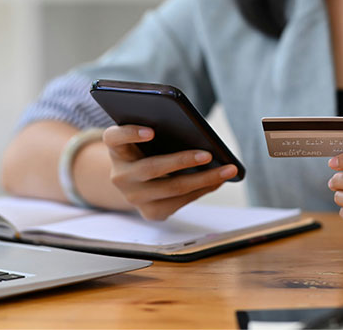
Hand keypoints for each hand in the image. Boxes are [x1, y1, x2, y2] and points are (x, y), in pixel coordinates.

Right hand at [102, 125, 237, 220]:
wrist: (136, 181)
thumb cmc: (147, 149)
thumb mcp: (146, 138)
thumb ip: (159, 130)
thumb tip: (198, 134)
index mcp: (115, 149)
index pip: (115, 138)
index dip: (131, 133)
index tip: (151, 131)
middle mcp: (120, 175)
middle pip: (151, 168)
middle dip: (182, 161)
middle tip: (208, 154)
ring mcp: (133, 197)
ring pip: (172, 188)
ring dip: (204, 179)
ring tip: (227, 170)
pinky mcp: (150, 212)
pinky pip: (180, 202)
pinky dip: (202, 190)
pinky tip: (219, 180)